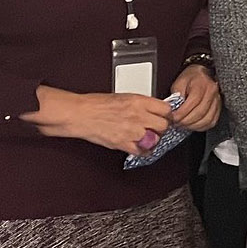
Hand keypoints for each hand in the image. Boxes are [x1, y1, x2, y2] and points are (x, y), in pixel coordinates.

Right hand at [25, 86, 171, 154]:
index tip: (165, 116)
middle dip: (161, 127)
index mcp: (138, 101)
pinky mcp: (123, 143)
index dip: (166, 113)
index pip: (166, 109)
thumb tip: (152, 109)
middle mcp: (137, 116)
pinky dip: (143, 150)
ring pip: (156, 139)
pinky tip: (141, 147)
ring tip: (147, 136)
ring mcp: (131, 131)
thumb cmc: (96, 104)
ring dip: (153, 139)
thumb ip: (140, 104)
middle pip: (163, 125)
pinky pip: (142, 151)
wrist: (79, 114)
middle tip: (156, 127)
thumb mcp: (123, 96)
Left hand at [168, 64, 221, 130]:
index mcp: (202, 84)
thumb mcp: (179, 82)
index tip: (173, 117)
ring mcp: (217, 101)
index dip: (182, 113)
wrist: (202, 75)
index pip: (193, 102)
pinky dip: (201, 127)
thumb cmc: (190, 78)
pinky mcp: (219, 108)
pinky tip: (193, 125)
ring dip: (193, 125)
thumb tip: (174, 109)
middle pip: (200, 112)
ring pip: (207, 119)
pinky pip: (212, 122)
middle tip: (176, 123)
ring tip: (183, 125)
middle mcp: (212, 92)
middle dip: (186, 121)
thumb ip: (176, 95)